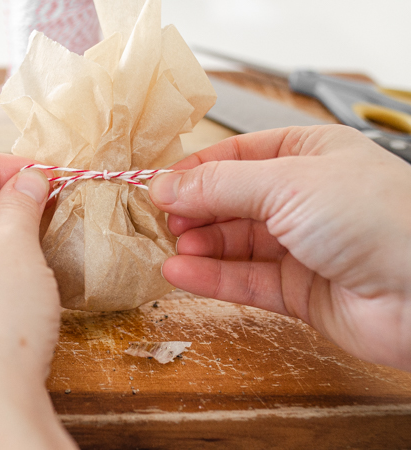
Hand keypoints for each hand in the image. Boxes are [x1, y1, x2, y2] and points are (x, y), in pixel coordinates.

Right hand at [149, 125, 410, 371]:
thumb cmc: (376, 217)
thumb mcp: (287, 183)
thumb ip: (219, 186)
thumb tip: (165, 185)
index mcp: (310, 154)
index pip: (238, 156)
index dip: (197, 169)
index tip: (158, 184)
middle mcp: (305, 198)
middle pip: (232, 201)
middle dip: (195, 209)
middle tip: (161, 220)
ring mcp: (302, 245)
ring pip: (235, 243)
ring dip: (199, 245)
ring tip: (169, 247)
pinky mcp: (299, 290)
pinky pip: (245, 280)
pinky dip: (211, 278)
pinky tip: (181, 274)